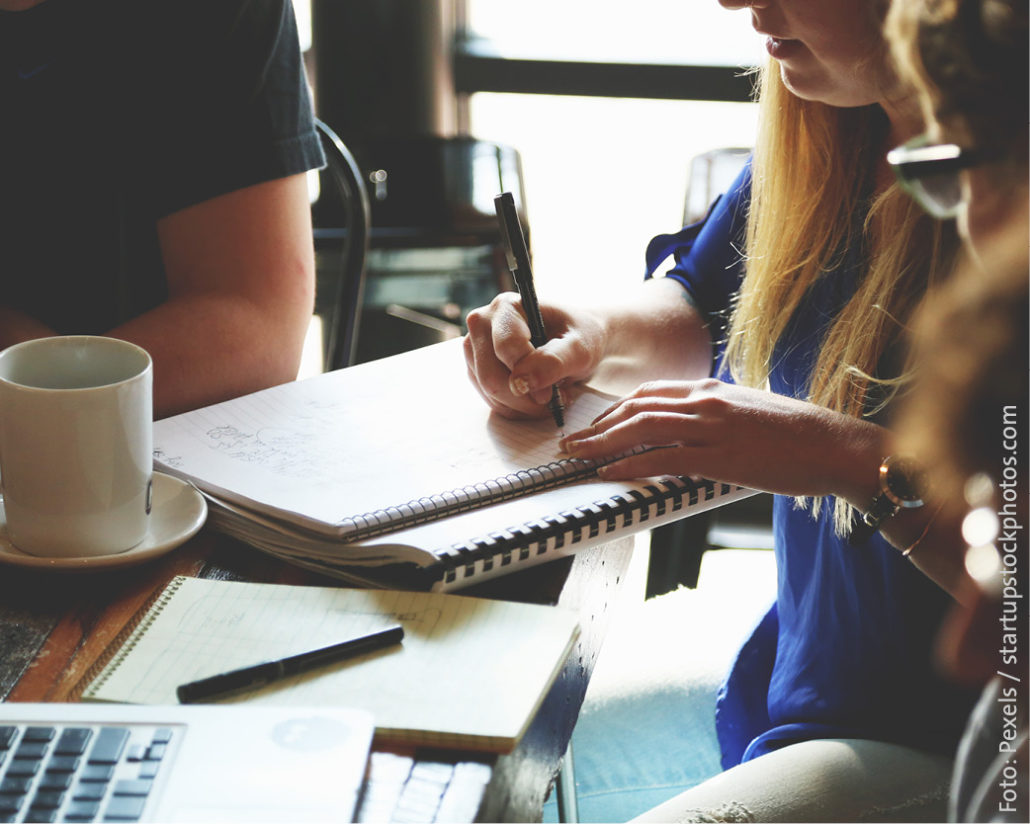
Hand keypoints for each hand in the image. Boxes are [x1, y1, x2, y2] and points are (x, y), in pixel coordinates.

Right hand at [463, 293, 604, 418]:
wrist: (576, 340)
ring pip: (490, 393)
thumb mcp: (580, 347)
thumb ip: (554, 361)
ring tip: (549, 395)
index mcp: (507, 307)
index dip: (530, 375)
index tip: (552, 392)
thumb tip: (521, 382)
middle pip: (491, 376)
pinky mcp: (477, 370)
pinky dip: (517, 408)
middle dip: (525, 397)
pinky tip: (536, 397)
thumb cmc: (580, 336)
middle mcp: (483, 323)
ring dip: (523, 405)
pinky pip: (491, 401)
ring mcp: (475, 348)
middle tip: (554, 398)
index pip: (506, 348)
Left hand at [559, 378, 884, 499]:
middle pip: (636, 407)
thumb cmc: (795, 434)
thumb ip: (714, 415)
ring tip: (578, 457)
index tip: (595, 425)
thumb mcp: (747, 412)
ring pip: (642, 428)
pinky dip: (631, 465)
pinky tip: (610, 474)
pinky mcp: (721, 455)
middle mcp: (706, 401)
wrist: (834, 444)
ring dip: (602, 444)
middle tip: (571, 442)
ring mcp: (712, 426)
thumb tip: (688, 430)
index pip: (648, 393)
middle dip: (598, 426)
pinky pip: (664, 458)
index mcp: (710, 389)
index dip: (614, 410)